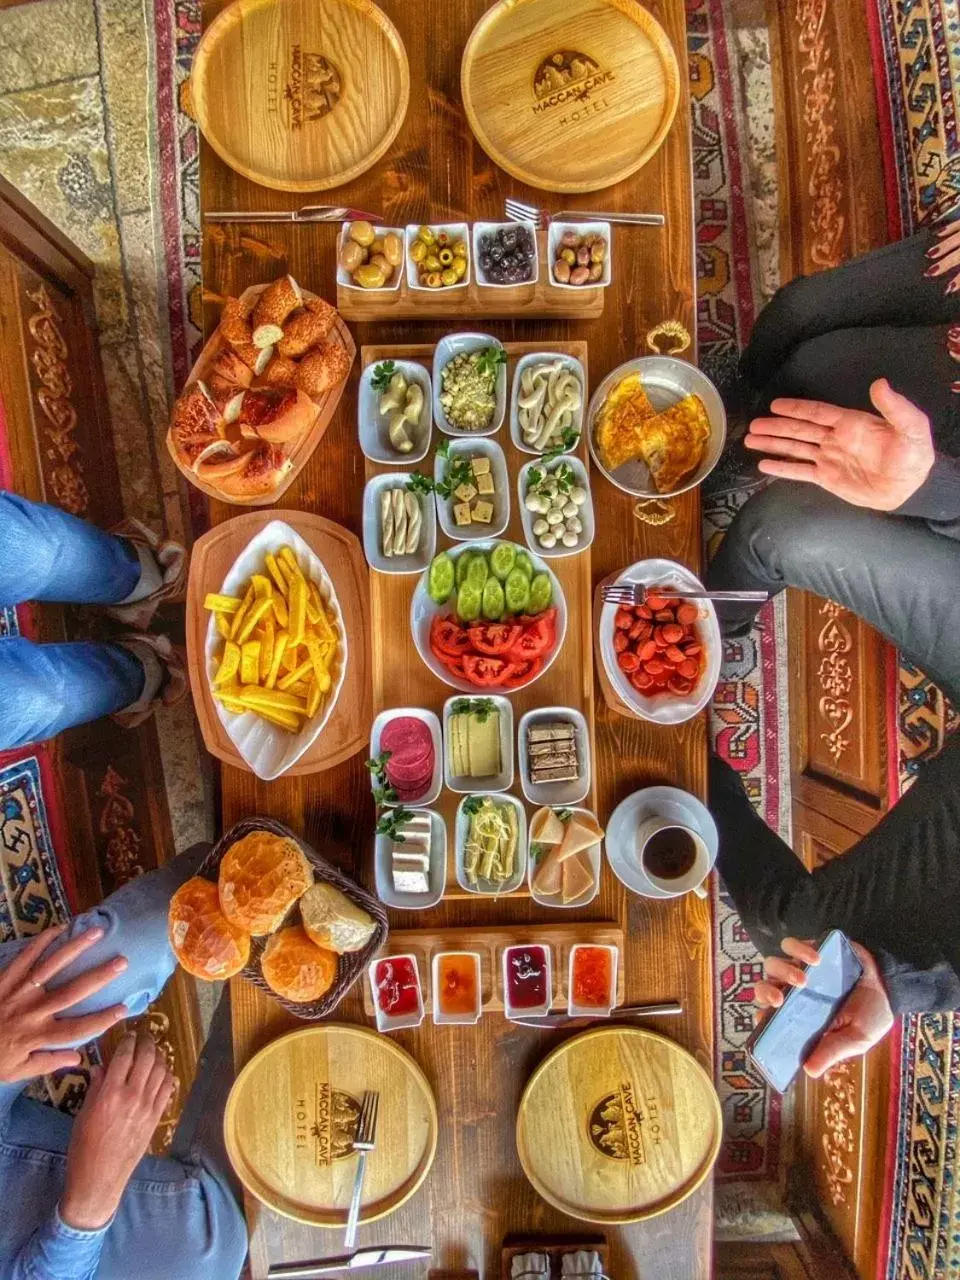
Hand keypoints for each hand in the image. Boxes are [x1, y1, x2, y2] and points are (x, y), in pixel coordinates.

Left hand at [0, 926, 127, 1083]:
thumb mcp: (15, 1072)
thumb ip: (47, 1064)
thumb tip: (79, 1058)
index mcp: (37, 1037)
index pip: (77, 1030)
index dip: (102, 1020)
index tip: (124, 1009)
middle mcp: (32, 1013)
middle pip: (71, 993)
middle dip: (99, 976)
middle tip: (122, 961)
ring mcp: (18, 992)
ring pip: (51, 968)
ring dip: (75, 949)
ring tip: (97, 932)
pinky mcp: (4, 979)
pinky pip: (25, 957)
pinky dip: (42, 941)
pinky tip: (60, 927)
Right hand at [61, 1032, 174, 1229]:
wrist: (99, 1178)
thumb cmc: (84, 1146)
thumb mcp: (83, 1114)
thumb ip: (95, 1087)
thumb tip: (101, 1067)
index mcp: (110, 1093)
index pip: (125, 1056)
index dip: (128, 1041)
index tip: (129, 1035)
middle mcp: (132, 1096)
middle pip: (147, 1058)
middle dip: (147, 1043)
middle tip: (144, 1037)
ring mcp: (148, 1107)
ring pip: (161, 1071)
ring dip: (159, 1056)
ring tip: (154, 1051)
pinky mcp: (157, 1118)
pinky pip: (168, 1089)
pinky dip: (168, 1076)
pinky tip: (164, 1071)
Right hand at [744, 379, 934, 509]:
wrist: (912, 488)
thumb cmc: (913, 455)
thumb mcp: (911, 426)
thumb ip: (894, 406)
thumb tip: (879, 384)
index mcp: (850, 423)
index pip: (817, 413)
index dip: (796, 408)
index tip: (774, 404)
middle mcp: (834, 439)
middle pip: (799, 430)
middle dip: (775, 427)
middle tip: (752, 425)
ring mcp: (829, 459)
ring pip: (795, 448)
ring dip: (773, 443)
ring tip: (750, 440)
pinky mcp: (828, 479)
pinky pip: (801, 472)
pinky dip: (782, 468)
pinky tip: (764, 464)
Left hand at [754, 937, 893, 1078]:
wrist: (890, 984)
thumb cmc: (870, 1015)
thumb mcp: (856, 1039)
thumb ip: (832, 1050)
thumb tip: (809, 1070)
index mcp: (798, 1018)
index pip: (767, 1017)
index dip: (761, 1017)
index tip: (766, 1018)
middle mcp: (791, 993)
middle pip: (762, 988)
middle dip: (765, 993)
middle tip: (781, 999)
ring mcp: (797, 970)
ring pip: (772, 965)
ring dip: (783, 971)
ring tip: (805, 980)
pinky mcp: (807, 950)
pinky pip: (790, 945)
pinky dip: (798, 950)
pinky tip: (816, 960)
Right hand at [925, 218, 959, 292]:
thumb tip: (953, 287)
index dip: (958, 280)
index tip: (947, 290)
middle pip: (959, 254)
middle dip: (946, 263)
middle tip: (929, 273)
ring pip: (957, 237)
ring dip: (943, 246)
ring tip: (929, 254)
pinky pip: (957, 223)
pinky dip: (947, 229)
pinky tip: (936, 234)